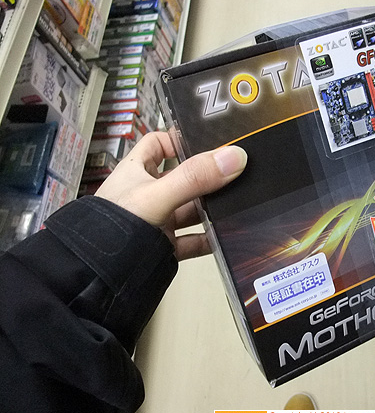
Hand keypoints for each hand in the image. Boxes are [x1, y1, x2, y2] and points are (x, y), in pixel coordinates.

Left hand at [95, 131, 246, 260]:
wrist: (98, 272)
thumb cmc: (112, 226)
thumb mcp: (157, 194)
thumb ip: (194, 177)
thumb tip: (234, 158)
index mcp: (137, 172)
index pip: (158, 144)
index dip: (179, 140)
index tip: (207, 143)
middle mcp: (148, 194)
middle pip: (183, 178)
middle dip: (206, 178)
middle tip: (235, 174)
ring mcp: (157, 220)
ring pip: (191, 210)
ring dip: (211, 209)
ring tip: (237, 204)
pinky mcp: (164, 246)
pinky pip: (193, 240)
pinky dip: (209, 239)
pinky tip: (225, 236)